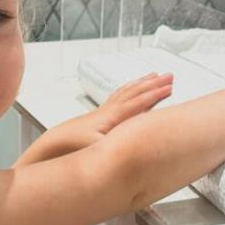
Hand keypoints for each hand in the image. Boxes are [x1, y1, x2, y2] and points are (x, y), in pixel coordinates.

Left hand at [28, 72, 172, 163]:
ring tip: (152, 76)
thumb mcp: (98, 148)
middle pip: (135, 92)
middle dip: (153, 83)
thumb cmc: (74, 146)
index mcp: (112, 117)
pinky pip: (118, 97)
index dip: (155, 94)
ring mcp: (103, 111)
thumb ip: (116, 144)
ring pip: (126, 91)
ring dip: (141, 83)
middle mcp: (109, 110)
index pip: (138, 102)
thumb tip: (133, 145)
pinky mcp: (99, 115)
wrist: (54, 144)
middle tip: (169, 76)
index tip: (171, 87)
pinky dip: (128, 90)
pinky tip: (129, 91)